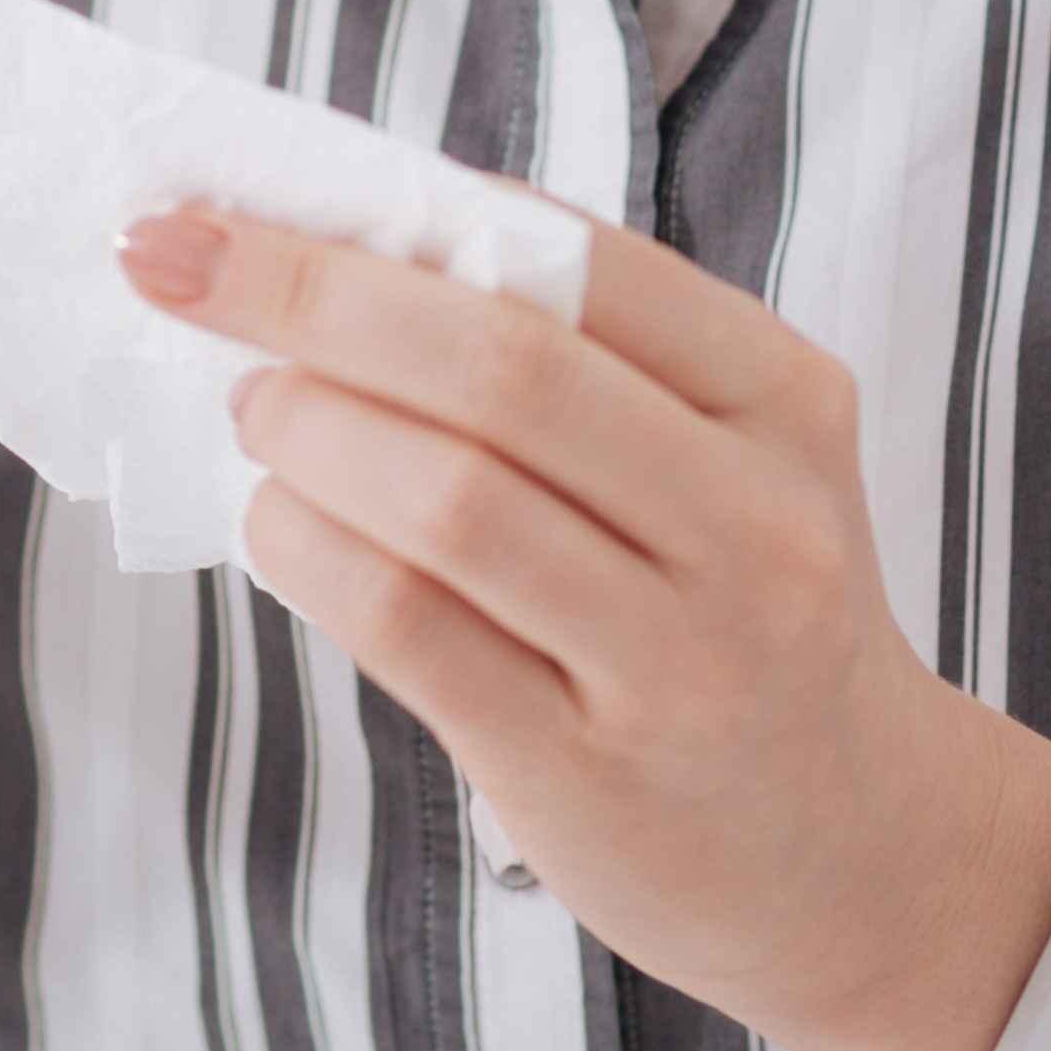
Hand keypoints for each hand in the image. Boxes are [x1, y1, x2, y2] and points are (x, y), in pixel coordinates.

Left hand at [113, 197, 1050, 1050]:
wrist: (874, 855)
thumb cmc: (748, 611)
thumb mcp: (730, 454)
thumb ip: (584, 351)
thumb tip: (351, 237)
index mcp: (783, 401)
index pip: (573, 261)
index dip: (380, 218)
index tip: (234, 196)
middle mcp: (753, 525)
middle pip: (500, 367)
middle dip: (306, 297)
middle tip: (175, 265)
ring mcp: (680, 660)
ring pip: (451, 500)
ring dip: (306, 430)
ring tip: (248, 403)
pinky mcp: (591, 773)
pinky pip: (415, 631)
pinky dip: (312, 552)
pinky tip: (274, 520)